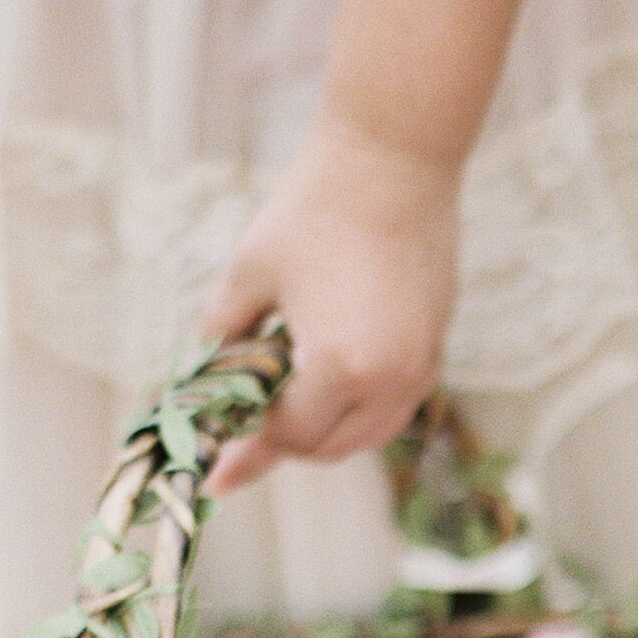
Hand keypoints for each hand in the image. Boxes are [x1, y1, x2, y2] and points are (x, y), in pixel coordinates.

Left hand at [203, 114, 460, 496]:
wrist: (394, 161)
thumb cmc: (314, 209)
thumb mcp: (248, 275)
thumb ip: (222, 339)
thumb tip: (201, 383)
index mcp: (339, 367)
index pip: (287, 436)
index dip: (248, 451)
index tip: (216, 476)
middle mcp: (389, 380)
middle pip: (330, 447)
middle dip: (286, 441)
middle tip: (247, 422)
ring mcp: (420, 367)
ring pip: (368, 434)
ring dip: (326, 431)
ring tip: (288, 400)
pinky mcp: (435, 348)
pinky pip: (395, 406)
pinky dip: (359, 408)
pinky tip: (330, 378)